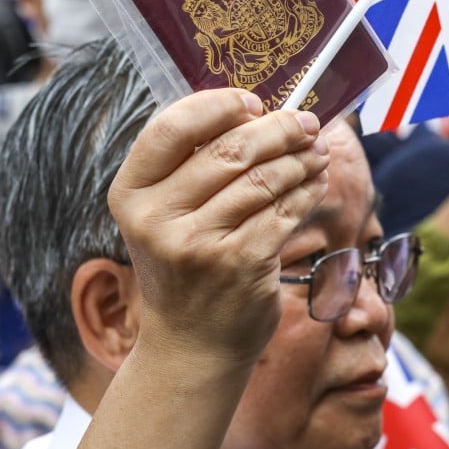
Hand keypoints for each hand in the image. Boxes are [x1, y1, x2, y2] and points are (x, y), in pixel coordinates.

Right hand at [107, 89, 329, 365]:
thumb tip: (257, 109)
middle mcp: (157, 218)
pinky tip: (318, 181)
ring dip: (301, 159)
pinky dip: (308, 190)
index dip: (218, 105)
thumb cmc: (186, 266)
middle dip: (279, 129)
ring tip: (318, 150)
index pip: (171, 127)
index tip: (254, 101)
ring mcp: (198, 244)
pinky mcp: (240, 264)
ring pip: (265, 179)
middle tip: (306, 121)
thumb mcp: (166, 216)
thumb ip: (193, 165)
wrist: (192, 346)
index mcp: (131, 193)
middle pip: (230, 149)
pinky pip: (285, 211)